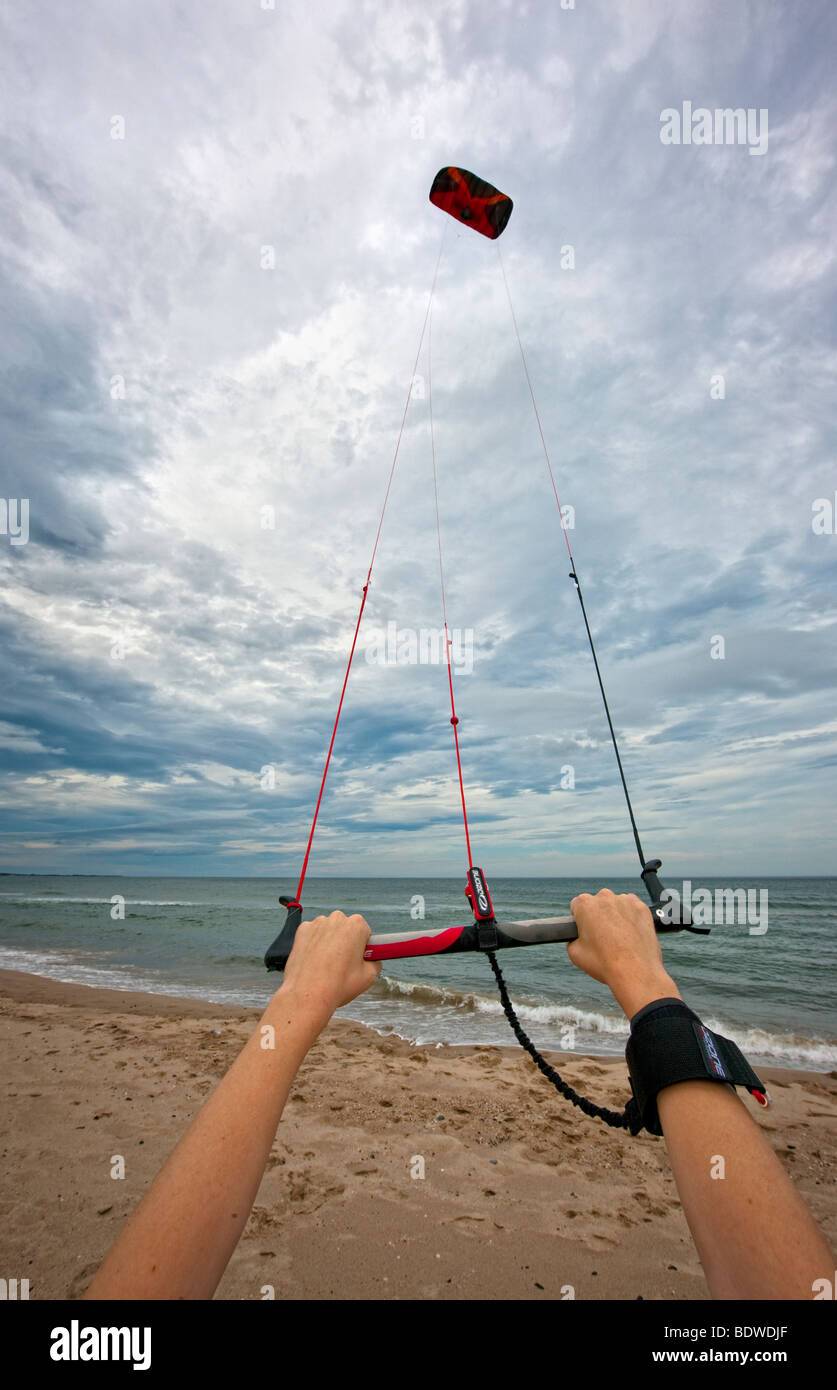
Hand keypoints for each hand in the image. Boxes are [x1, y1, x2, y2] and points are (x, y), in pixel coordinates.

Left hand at [278, 910, 381, 1027]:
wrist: (308, 995)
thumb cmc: (338, 985)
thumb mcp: (369, 977)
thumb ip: (375, 963)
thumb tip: (373, 960)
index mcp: (356, 926)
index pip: (365, 931)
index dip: (362, 946)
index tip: (358, 957)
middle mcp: (337, 919)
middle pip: (346, 928)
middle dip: (346, 941)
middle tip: (343, 963)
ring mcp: (317, 924)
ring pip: (328, 930)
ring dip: (329, 941)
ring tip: (327, 965)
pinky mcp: (302, 931)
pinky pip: (312, 934)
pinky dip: (313, 944)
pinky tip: (314, 961)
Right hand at [567, 888, 679, 1018]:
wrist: (635, 972)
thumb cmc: (604, 963)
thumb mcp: (574, 954)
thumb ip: (571, 939)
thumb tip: (577, 937)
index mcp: (585, 905)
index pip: (577, 905)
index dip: (579, 920)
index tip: (586, 931)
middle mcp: (605, 897)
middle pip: (597, 903)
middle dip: (598, 916)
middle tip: (602, 937)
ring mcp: (626, 901)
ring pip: (616, 904)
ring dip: (615, 915)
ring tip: (618, 938)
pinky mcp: (642, 908)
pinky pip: (632, 908)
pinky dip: (630, 917)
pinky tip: (630, 934)